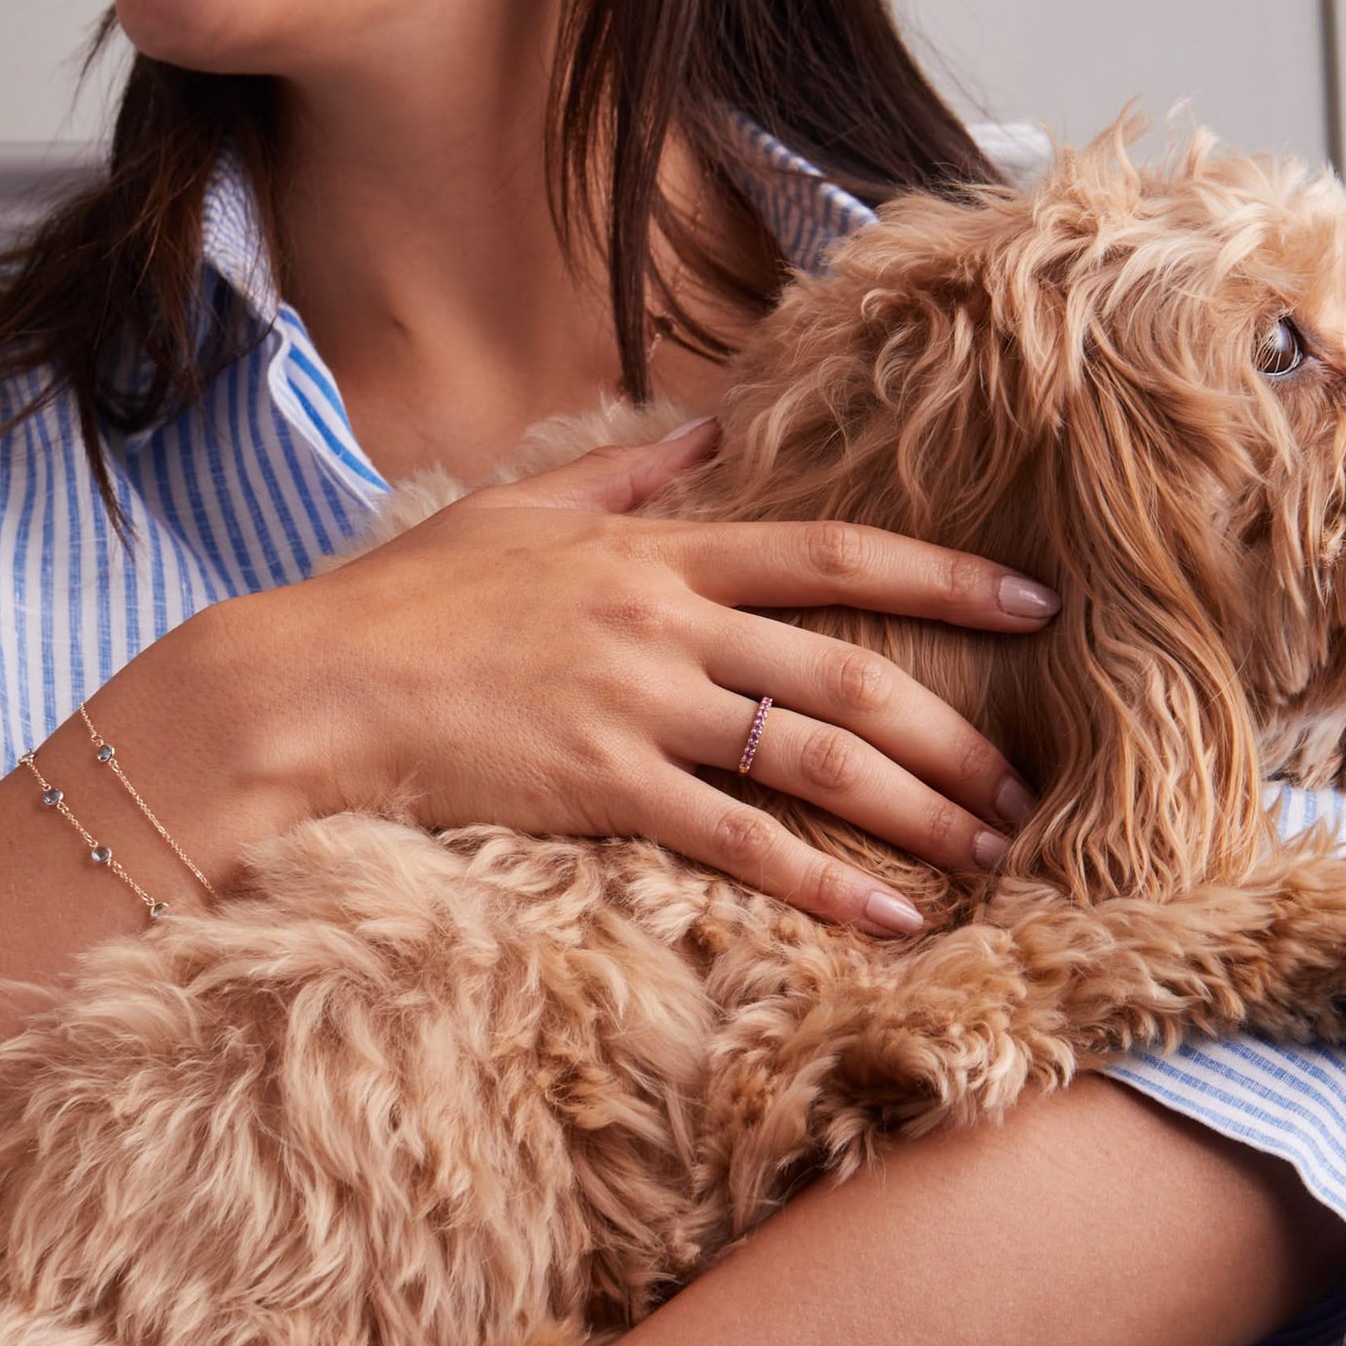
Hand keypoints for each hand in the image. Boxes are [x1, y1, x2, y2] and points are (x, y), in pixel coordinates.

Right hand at [240, 421, 1057, 934]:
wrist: (310, 685)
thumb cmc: (407, 600)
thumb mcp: (519, 510)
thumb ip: (631, 473)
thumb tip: (716, 429)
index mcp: (659, 553)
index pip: (834, 554)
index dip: (945, 577)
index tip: (1035, 603)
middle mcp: (668, 623)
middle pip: (851, 673)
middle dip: (956, 730)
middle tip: (1031, 780)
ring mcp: (640, 708)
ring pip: (815, 758)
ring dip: (918, 808)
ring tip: (991, 852)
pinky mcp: (604, 789)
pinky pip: (739, 841)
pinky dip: (823, 881)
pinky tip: (891, 916)